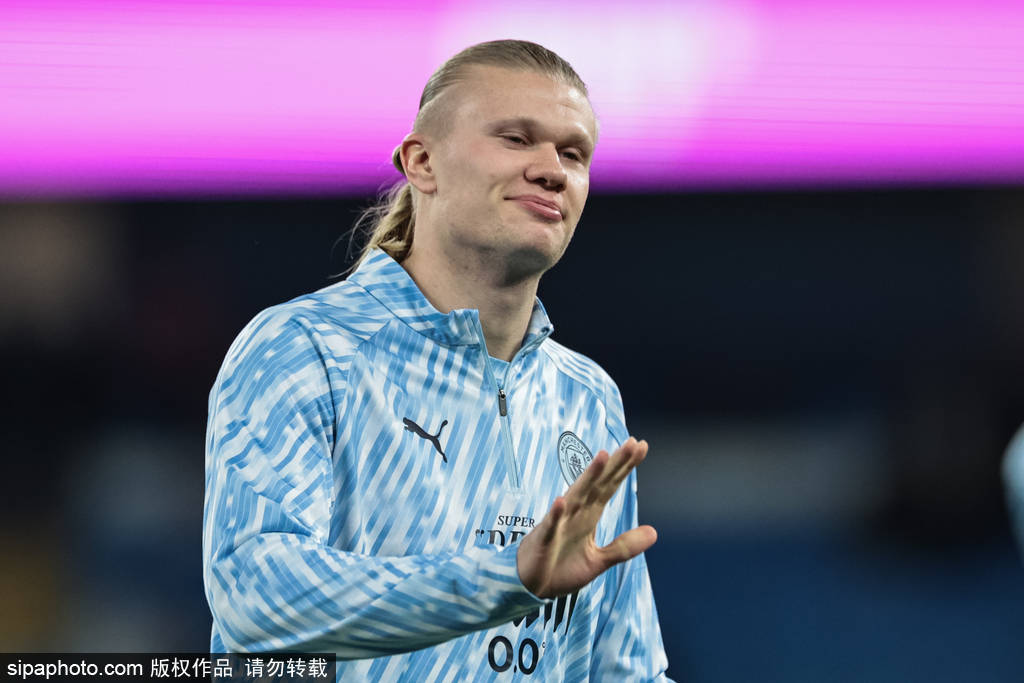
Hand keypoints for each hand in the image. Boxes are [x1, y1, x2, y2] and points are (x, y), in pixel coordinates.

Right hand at [516, 437, 656, 599]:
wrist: (530, 585)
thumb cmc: (561, 567)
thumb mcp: (599, 560)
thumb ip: (624, 546)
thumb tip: (654, 532)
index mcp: (589, 515)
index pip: (610, 485)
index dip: (625, 467)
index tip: (641, 446)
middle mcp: (576, 513)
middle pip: (598, 484)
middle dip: (614, 464)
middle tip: (632, 443)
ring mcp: (559, 524)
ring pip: (576, 496)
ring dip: (588, 477)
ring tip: (602, 458)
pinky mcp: (544, 540)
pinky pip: (550, 526)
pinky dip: (555, 514)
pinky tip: (561, 501)